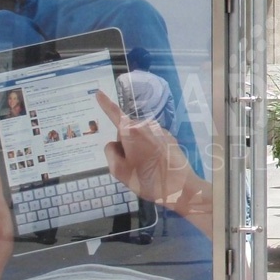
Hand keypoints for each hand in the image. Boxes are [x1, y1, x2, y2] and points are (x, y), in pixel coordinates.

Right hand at [96, 90, 212, 238]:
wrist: (180, 187)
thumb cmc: (147, 179)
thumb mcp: (120, 171)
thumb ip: (110, 153)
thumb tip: (114, 144)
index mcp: (131, 131)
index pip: (114, 114)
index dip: (104, 103)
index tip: (98, 92)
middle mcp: (145, 126)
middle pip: (125, 131)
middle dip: (124, 144)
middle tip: (131, 165)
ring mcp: (159, 130)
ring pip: (139, 136)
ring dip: (137, 147)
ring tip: (146, 168)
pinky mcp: (169, 137)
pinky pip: (151, 139)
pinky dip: (149, 149)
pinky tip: (156, 165)